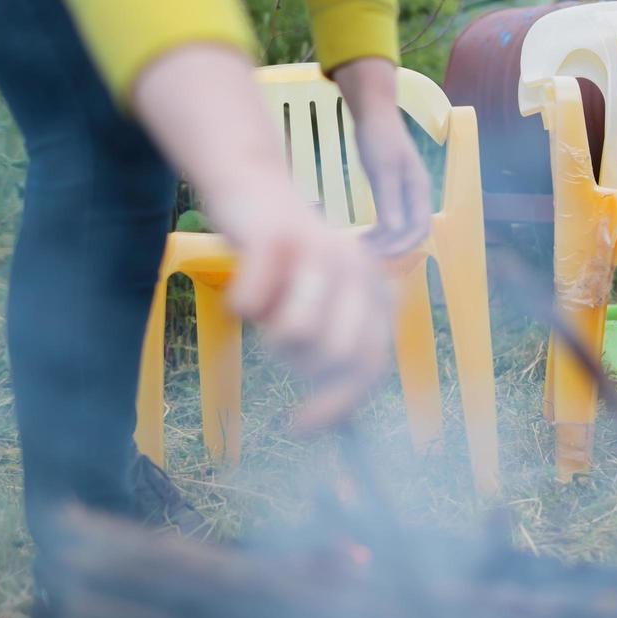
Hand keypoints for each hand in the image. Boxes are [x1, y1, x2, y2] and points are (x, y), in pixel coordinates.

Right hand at [227, 205, 398, 431]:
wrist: (252, 189)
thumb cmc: (285, 263)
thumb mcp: (319, 307)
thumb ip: (333, 352)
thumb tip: (330, 422)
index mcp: (376, 293)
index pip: (371, 365)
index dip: (338, 404)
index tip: (301, 428)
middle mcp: (360, 271)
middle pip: (339, 355)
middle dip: (299, 364)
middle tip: (277, 343)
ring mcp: (322, 252)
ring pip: (297, 332)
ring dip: (270, 333)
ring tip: (265, 308)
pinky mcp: (279, 239)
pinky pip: (252, 304)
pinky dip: (240, 304)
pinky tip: (244, 283)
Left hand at [353, 107, 432, 255]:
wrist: (373, 111)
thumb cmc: (378, 137)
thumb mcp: (382, 169)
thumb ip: (389, 200)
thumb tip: (395, 231)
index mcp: (419, 190)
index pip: (420, 228)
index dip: (402, 246)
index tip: (378, 256)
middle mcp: (416, 194)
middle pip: (413, 233)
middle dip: (392, 248)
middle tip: (366, 260)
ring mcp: (405, 193)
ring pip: (401, 229)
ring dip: (384, 243)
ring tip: (359, 252)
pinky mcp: (391, 190)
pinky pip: (390, 220)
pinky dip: (378, 233)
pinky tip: (360, 238)